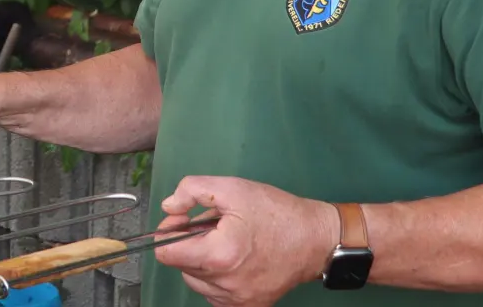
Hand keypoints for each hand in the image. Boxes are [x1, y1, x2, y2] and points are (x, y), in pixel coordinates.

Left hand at [151, 175, 337, 306]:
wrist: (316, 239)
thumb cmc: (275, 212)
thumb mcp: (232, 188)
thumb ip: (191, 191)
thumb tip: (169, 208)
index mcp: (219, 255)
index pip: (167, 254)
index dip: (169, 232)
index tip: (184, 220)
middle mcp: (226, 284)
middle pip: (182, 265)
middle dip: (190, 243)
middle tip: (214, 226)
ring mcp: (237, 300)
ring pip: (197, 281)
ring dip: (202, 261)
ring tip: (227, 242)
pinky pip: (215, 294)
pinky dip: (216, 278)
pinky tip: (234, 261)